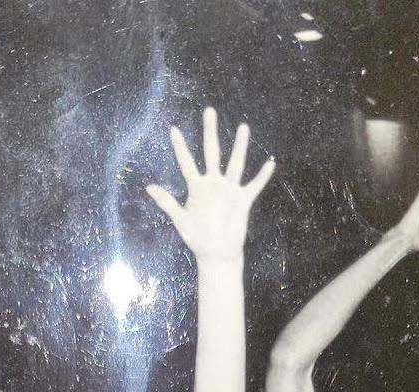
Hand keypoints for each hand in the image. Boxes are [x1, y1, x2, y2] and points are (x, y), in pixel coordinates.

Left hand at [147, 107, 274, 262]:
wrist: (217, 253)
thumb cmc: (197, 238)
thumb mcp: (180, 220)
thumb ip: (166, 202)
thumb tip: (148, 187)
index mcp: (196, 187)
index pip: (186, 162)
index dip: (179, 147)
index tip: (173, 129)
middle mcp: (213, 183)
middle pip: (211, 151)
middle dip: (209, 131)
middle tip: (209, 110)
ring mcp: (229, 190)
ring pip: (235, 163)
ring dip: (239, 146)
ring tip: (243, 127)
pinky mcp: (242, 200)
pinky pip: (254, 185)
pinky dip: (262, 176)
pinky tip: (270, 163)